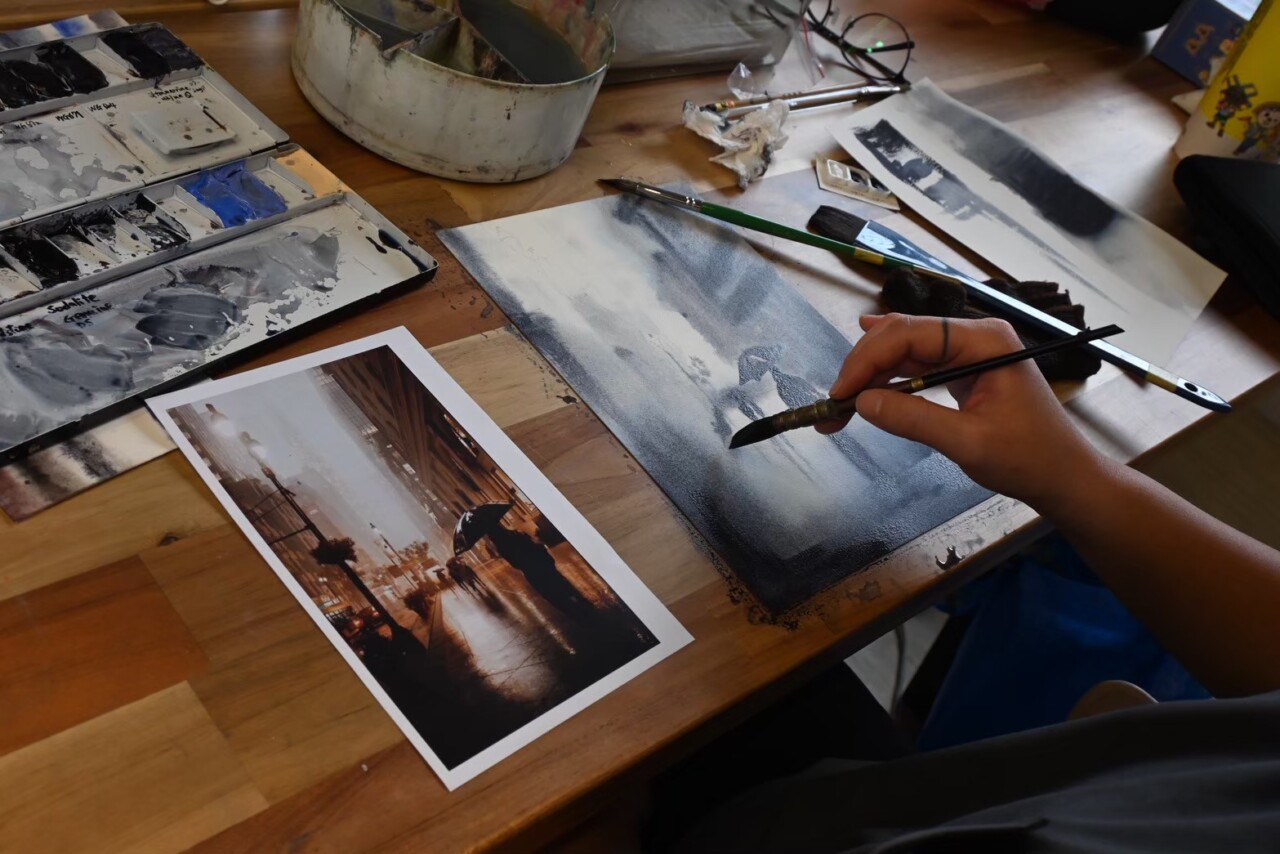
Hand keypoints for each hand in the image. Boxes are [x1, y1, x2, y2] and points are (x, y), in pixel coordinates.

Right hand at [818, 314, 1105, 510]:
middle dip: (863, 367)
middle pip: (902, 335)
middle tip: (834, 405)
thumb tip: (861, 404)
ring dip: (871, 374)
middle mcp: (974, 336)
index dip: (867, 360)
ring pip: (904, 349)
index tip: (840, 395)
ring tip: (841, 406)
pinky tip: (862, 379)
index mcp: (983, 340)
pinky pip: (916, 365)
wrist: (1065, 476)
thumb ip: (913, 419)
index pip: (909, 335)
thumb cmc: (1028, 459)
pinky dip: (888, 379)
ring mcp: (968, 351)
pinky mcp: (963, 369)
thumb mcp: (968, 443)